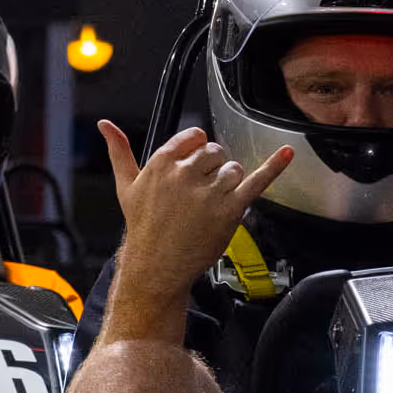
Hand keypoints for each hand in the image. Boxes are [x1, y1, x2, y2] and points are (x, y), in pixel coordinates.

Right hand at [99, 120, 293, 342]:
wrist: (156, 267)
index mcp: (162, 162)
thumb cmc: (143, 228)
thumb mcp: (126, 187)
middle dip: (212, 170)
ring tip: (211, 205)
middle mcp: (186, 173)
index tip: (193, 168)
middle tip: (199, 196)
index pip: (195, 137)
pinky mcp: (230, 209)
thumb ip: (119, 152)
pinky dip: (274, 166)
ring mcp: (209, 192)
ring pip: (233, 168)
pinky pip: (256, 181)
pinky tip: (287, 153)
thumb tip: (104, 125)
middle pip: (216, 152)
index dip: (197, 152)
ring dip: (228, 184)